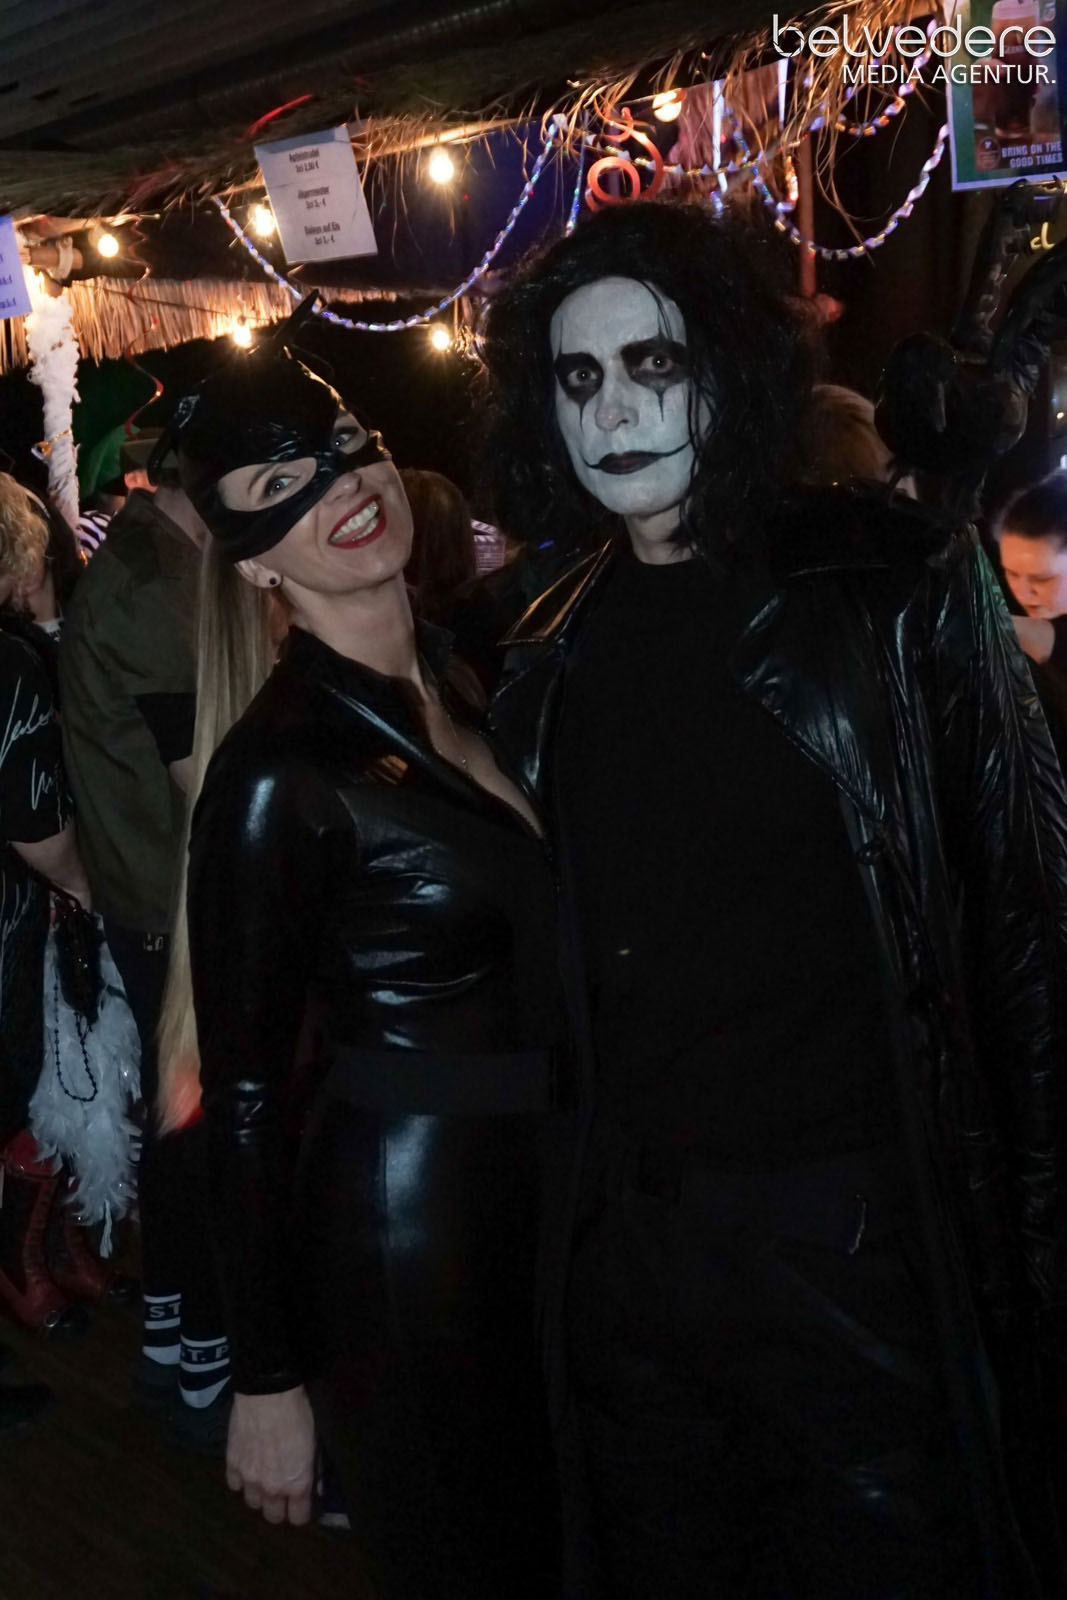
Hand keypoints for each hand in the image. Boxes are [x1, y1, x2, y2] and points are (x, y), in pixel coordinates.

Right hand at [226, 1386, 314, 1525]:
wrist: (268, 1394)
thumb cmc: (298, 1414)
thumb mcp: (316, 1443)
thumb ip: (314, 1471)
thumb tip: (314, 1489)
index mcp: (296, 1484)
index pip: (298, 1518)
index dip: (301, 1512)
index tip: (302, 1504)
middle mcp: (271, 1488)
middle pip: (273, 1517)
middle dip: (279, 1508)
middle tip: (282, 1492)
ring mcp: (248, 1479)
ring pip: (253, 1503)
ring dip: (259, 1494)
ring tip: (263, 1479)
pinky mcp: (231, 1465)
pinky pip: (235, 1486)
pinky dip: (241, 1481)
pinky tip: (247, 1468)